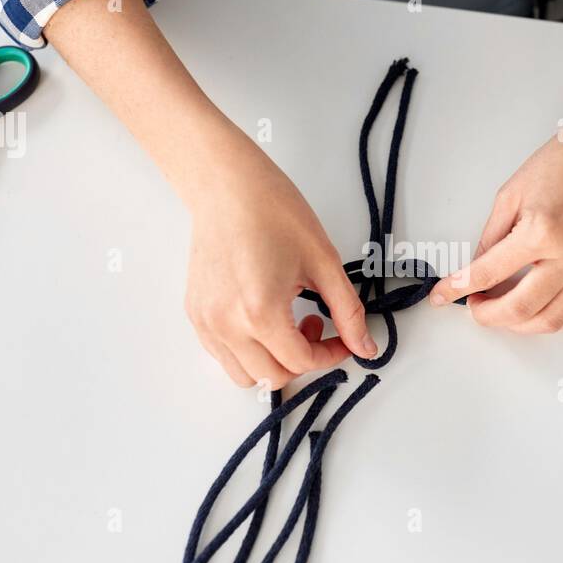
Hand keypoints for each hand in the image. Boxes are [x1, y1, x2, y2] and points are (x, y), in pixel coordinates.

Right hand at [45, 0, 375, 388]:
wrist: (226, 185)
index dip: (331, 355)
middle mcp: (227, 324)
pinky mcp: (196, 314)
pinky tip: (264, 319)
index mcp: (261, 312)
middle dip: (304, 361)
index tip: (344, 339)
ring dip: (273, 363)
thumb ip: (347, 311)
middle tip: (319, 327)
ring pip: (244, 375)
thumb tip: (365, 346)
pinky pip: (223, 355)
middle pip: (273, 377)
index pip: (302, 362)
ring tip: (289, 325)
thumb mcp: (324, 262)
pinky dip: (248, 352)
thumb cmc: (272, 211)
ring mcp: (207, 322)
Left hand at [428, 98, 562, 331]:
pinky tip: (534, 312)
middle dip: (488, 315)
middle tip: (474, 306)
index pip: (489, 273)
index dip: (458, 288)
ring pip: (550, 322)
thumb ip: (491, 237)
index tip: (442, 295)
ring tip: (501, 311)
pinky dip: (551, 321)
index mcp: (542, 231)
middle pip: (520, 309)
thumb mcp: (512, 194)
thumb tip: (477, 270)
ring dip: (519, 326)